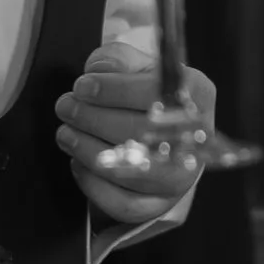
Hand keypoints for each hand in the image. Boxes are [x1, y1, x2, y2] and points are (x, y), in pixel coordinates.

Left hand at [54, 44, 212, 225]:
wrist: (168, 134)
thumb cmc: (150, 95)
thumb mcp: (140, 66)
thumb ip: (119, 59)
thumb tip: (100, 68)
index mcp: (197, 94)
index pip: (155, 94)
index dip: (113, 91)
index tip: (82, 86)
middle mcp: (194, 139)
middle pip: (138, 133)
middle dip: (92, 118)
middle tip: (66, 107)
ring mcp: (179, 176)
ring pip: (127, 171)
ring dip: (86, 149)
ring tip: (66, 132)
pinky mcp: (159, 204)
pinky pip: (122, 203)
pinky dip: (93, 184)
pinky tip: (78, 162)